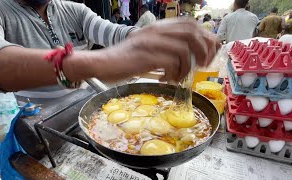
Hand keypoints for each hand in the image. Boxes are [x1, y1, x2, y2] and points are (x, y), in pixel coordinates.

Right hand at [95, 18, 220, 81]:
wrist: (102, 63)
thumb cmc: (125, 59)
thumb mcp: (147, 48)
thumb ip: (165, 47)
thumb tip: (188, 55)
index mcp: (158, 28)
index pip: (190, 24)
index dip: (205, 37)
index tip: (209, 53)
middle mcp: (156, 31)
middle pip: (192, 33)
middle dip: (204, 50)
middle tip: (202, 65)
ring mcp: (151, 42)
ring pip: (184, 49)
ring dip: (187, 67)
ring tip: (178, 77)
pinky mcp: (146, 56)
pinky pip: (171, 62)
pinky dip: (174, 74)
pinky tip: (166, 79)